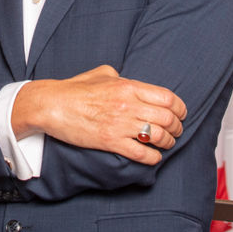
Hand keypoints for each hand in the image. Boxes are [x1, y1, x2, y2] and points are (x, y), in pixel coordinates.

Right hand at [11, 65, 186, 164]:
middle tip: (176, 131)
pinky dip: (152, 157)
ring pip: (157, 136)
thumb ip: (122, 77)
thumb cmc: (75, 89)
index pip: (168, 98)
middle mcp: (128, 105)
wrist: (52, 105)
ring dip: (167, 142)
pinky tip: (153, 156)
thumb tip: (132, 83)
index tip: (180, 113)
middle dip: (176, 127)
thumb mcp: (102, 74)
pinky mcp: (110, 141)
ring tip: (166, 143)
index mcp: (128, 86)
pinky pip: (141, 153)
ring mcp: (120, 124)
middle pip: (167, 118)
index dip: (180, 108)